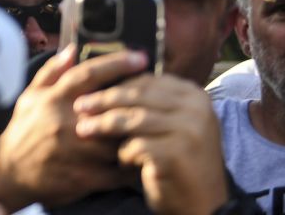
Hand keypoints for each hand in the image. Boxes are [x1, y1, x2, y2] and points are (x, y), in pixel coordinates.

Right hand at [0, 45, 147, 210]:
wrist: (10, 173)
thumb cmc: (23, 131)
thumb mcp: (30, 96)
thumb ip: (52, 72)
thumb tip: (72, 49)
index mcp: (54, 99)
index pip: (88, 74)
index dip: (116, 63)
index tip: (140, 58)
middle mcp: (66, 122)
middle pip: (112, 107)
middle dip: (139, 97)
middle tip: (161, 90)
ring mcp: (76, 151)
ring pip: (119, 139)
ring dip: (139, 132)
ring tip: (160, 123)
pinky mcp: (84, 177)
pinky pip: (118, 171)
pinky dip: (133, 164)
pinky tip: (146, 157)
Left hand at [74, 74, 228, 214]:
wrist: (205, 205)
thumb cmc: (179, 162)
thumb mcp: (171, 125)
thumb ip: (150, 103)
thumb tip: (105, 82)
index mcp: (194, 95)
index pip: (146, 81)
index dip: (115, 85)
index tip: (89, 90)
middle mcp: (196, 108)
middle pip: (138, 96)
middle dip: (103, 100)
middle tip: (79, 107)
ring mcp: (189, 129)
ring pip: (134, 119)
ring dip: (103, 125)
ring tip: (83, 130)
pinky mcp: (178, 152)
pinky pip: (137, 146)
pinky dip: (124, 153)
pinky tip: (121, 161)